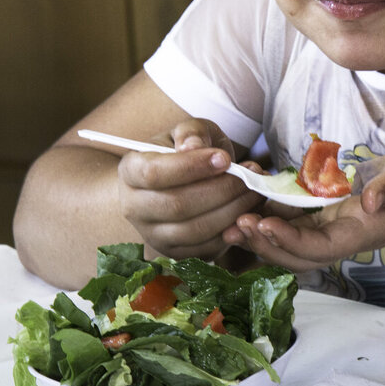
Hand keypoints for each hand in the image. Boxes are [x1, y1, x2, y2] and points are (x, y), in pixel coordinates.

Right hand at [116, 119, 264, 259]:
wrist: (182, 181)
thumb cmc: (185, 151)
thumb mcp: (189, 132)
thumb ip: (191, 133)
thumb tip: (193, 147)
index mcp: (130, 172)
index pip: (154, 173)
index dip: (192, 167)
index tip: (225, 158)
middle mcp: (133, 208)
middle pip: (177, 205)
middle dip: (221, 190)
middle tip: (250, 176)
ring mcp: (153, 235)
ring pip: (194, 230)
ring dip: (232, 211)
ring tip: (254, 191)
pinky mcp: (176, 253)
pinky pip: (206, 248)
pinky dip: (232, 231)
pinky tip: (248, 211)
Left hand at [226, 143, 384, 270]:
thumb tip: (368, 201)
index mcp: (362, 232)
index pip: (319, 248)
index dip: (289, 240)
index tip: (264, 223)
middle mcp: (343, 233)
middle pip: (296, 253)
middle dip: (265, 244)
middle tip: (234, 226)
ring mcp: (335, 223)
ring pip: (291, 238)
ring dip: (261, 233)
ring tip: (231, 221)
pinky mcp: (330, 209)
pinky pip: (295, 218)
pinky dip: (271, 213)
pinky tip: (250, 201)